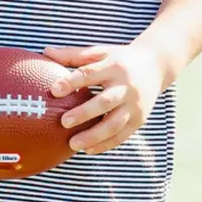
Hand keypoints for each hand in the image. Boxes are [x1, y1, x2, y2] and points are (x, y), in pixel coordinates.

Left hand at [44, 43, 162, 155]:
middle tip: (64, 122)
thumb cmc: (119, 58)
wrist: (155, 65)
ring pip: (115, 124)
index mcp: (114, 66)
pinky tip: (88, 150)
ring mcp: (135, 105)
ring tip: (73, 144)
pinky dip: (105, 144)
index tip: (54, 90)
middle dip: (84, 113)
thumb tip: (45, 52)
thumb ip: (73, 55)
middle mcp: (127, 86)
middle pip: (105, 102)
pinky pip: (122, 135)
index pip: (90, 74)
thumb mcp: (100, 52)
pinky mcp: (140, 119)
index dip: (72, 82)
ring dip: (94, 136)